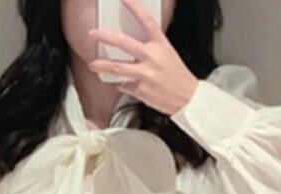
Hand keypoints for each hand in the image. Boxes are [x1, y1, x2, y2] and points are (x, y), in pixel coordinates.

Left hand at [87, 0, 198, 115]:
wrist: (187, 99)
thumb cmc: (178, 77)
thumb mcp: (168, 55)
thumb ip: (150, 50)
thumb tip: (131, 49)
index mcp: (161, 45)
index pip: (146, 21)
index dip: (134, 7)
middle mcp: (152, 57)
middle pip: (123, 43)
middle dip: (105, 37)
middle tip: (93, 34)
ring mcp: (145, 75)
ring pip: (117, 67)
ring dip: (101, 66)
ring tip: (92, 65)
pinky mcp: (140, 90)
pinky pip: (125, 85)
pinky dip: (123, 85)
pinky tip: (125, 85)